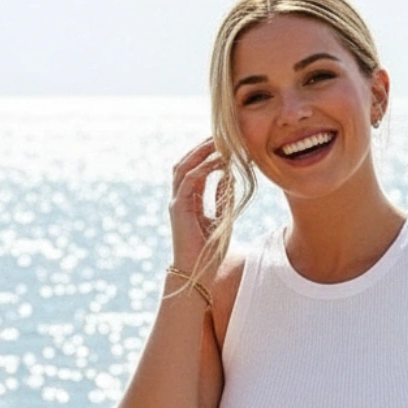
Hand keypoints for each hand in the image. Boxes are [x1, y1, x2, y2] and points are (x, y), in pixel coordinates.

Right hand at [169, 138, 232, 277]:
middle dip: (201, 148)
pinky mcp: (178, 208)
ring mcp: (177, 202)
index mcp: (188, 200)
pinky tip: (218, 162)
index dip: (206, 155)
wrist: (198, 272)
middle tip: (220, 134)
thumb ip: (223, 197)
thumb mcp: (222, 218)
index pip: (194, 169)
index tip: (224, 144)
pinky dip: (203, 168)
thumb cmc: (210, 250)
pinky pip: (189, 180)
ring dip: (200, 153)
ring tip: (218, 142)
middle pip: (186, 163)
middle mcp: (179, 198)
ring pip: (184, 167)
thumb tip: (230, 176)